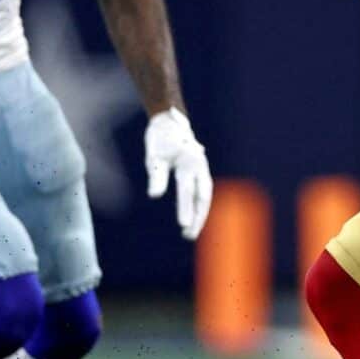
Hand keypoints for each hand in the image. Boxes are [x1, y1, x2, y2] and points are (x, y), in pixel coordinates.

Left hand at [145, 109, 212, 239]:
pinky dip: (200, 206)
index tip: (183, 225)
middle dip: (198, 217)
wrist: (170, 123)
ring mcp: (202, 170)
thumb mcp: (154, 156)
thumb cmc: (160, 139)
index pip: (187, 190)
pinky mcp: (200, 173)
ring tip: (191, 231)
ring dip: (200, 214)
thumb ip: (156, 176)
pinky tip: (194, 218)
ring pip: (205, 197)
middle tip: (189, 235)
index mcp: (188, 162)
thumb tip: (155, 195)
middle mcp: (200, 167)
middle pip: (202, 197)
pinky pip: (203, 193)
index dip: (185, 208)